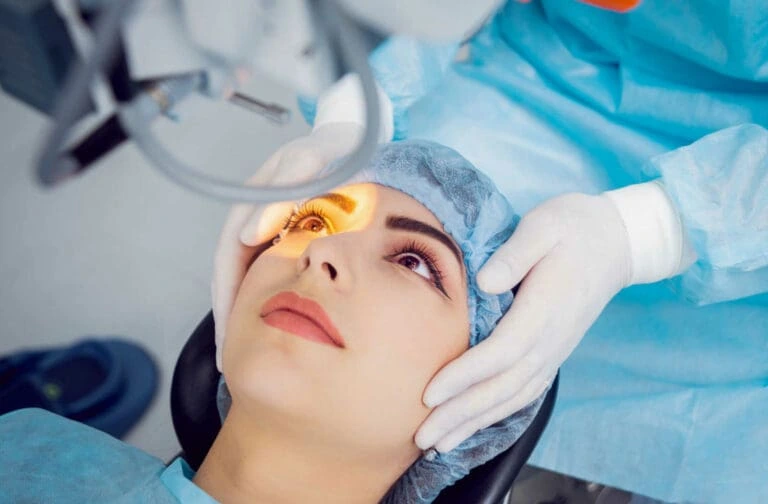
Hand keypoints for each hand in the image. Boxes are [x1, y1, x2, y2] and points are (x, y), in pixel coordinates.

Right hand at [212, 122, 363, 370]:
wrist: (352, 138)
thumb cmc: (333, 147)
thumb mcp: (309, 159)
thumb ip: (282, 191)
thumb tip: (248, 236)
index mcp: (252, 202)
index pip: (229, 258)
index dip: (229, 297)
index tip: (230, 336)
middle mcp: (252, 217)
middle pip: (232, 273)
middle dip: (230, 317)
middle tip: (228, 360)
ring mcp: (267, 227)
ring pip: (249, 276)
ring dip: (245, 312)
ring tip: (242, 354)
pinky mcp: (284, 234)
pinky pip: (268, 271)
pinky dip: (267, 298)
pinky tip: (274, 324)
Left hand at [415, 192, 632, 451]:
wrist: (618, 241)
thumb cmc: (574, 228)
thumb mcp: (545, 225)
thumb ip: (515, 253)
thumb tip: (484, 281)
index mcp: (546, 308)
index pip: (501, 352)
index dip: (465, 376)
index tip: (430, 393)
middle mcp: (552, 338)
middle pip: (503, 387)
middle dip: (460, 413)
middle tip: (422, 436)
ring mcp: (555, 349)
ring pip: (513, 396)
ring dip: (475, 422)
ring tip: (439, 443)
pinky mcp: (553, 351)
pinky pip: (525, 391)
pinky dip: (497, 413)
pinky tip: (474, 424)